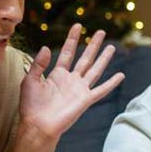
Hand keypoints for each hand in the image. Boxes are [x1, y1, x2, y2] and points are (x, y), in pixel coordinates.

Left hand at [19, 23, 124, 142]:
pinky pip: (101, 89)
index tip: (78, 25)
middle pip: (85, 58)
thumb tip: (47, 47)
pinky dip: (111, 83)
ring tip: (111, 47)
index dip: (73, 39)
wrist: (38, 125)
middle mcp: (71, 80)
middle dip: (93, 44)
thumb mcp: (30, 80)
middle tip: (101, 32)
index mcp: (57, 74)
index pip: (68, 52)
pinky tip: (120, 75)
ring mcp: (80, 89)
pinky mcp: (86, 100)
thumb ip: (39, 64)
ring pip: (95, 70)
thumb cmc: (31, 106)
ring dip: (104, 58)